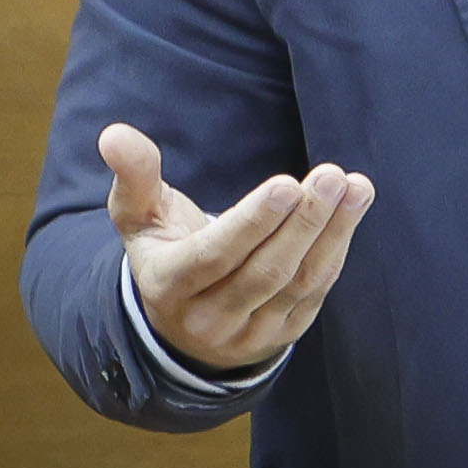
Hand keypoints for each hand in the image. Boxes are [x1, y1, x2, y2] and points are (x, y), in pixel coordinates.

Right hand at [101, 122, 373, 375]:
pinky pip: (316, 291)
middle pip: (265, 271)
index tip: (287, 184)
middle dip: (304, 222)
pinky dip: (338, 248)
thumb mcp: (140, 216)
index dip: (252, 224)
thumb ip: (134, 175)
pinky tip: (352, 207)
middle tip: (330, 176)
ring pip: (298, 283)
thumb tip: (113, 134)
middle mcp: (207, 319)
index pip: (214, 257)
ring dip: (332, 232)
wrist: (184, 320)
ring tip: (354, 186)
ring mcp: (248, 333)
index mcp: (168, 286)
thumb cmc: (165, 249)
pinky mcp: (283, 334)